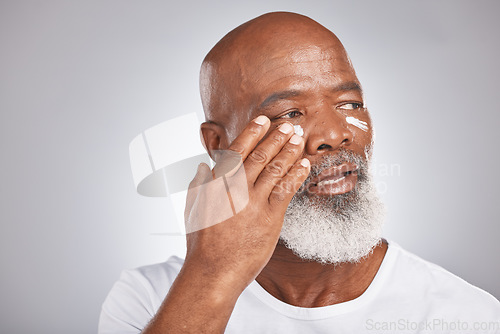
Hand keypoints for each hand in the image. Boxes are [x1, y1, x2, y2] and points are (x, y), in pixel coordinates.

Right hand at [183, 115, 309, 291]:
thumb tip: (204, 166)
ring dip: (290, 151)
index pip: (237, 150)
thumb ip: (197, 185)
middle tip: (290, 125)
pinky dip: (296, 174)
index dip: (252, 132)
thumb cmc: (201, 243)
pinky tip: (304, 164)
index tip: (264, 120)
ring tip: (299, 138)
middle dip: (277, 137)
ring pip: (275, 169)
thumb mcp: (192, 210)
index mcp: (216, 184)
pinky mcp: (270, 218)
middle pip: (260, 156)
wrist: (214, 272)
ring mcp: (254, 203)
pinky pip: (286, 190)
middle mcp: (236, 189)